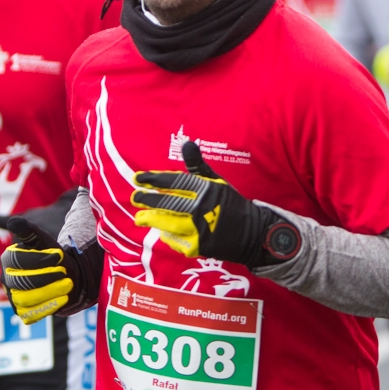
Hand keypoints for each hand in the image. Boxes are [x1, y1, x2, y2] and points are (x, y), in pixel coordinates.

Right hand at [0, 215, 102, 323]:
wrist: (62, 275)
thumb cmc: (51, 255)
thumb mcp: (42, 240)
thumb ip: (28, 230)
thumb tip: (13, 221)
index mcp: (7, 259)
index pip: (17, 261)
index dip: (39, 258)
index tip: (59, 255)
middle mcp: (5, 279)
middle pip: (21, 282)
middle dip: (46, 277)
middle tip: (66, 272)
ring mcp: (12, 297)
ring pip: (26, 299)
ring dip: (50, 292)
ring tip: (68, 285)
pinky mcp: (22, 311)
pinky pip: (30, 315)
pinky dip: (47, 308)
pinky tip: (63, 299)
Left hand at [132, 140, 300, 267]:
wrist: (253, 233)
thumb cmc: (231, 204)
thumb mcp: (217, 182)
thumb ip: (197, 166)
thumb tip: (187, 143)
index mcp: (207, 189)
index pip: (175, 181)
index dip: (155, 179)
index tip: (139, 178)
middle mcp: (202, 208)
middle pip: (169, 202)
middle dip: (148, 200)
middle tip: (135, 197)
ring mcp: (200, 228)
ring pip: (169, 223)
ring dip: (153, 220)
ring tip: (140, 217)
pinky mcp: (200, 246)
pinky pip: (177, 241)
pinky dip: (168, 236)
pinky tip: (161, 231)